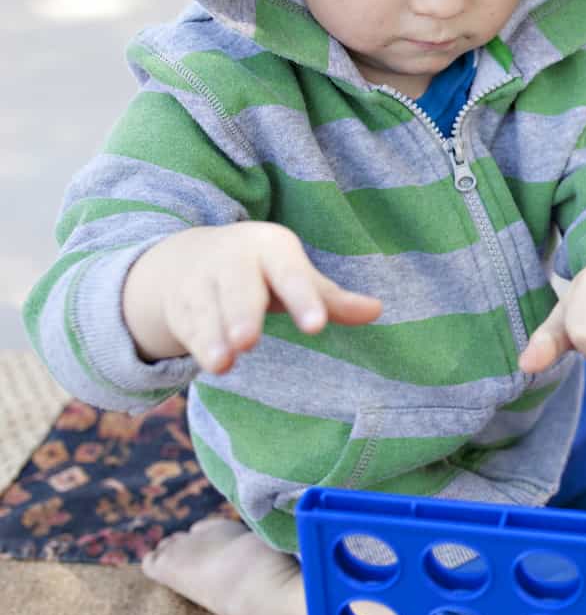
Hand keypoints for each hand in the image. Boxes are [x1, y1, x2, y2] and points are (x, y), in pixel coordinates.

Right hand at [122, 222, 382, 373]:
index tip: (316, 325)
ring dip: (214, 336)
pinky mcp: (179, 305)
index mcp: (272, 249)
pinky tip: (213, 365)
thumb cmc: (261, 273)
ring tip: (225, 363)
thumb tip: (378, 310)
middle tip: (248, 340)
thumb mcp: (295, 277)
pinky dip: (199, 345)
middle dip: (242, 314)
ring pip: (207, 310)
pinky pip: (189, 326)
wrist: (185, 257)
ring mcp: (201, 282)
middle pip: (240, 288)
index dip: (303, 299)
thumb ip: (332, 299)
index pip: (290, 275)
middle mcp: (233, 261)